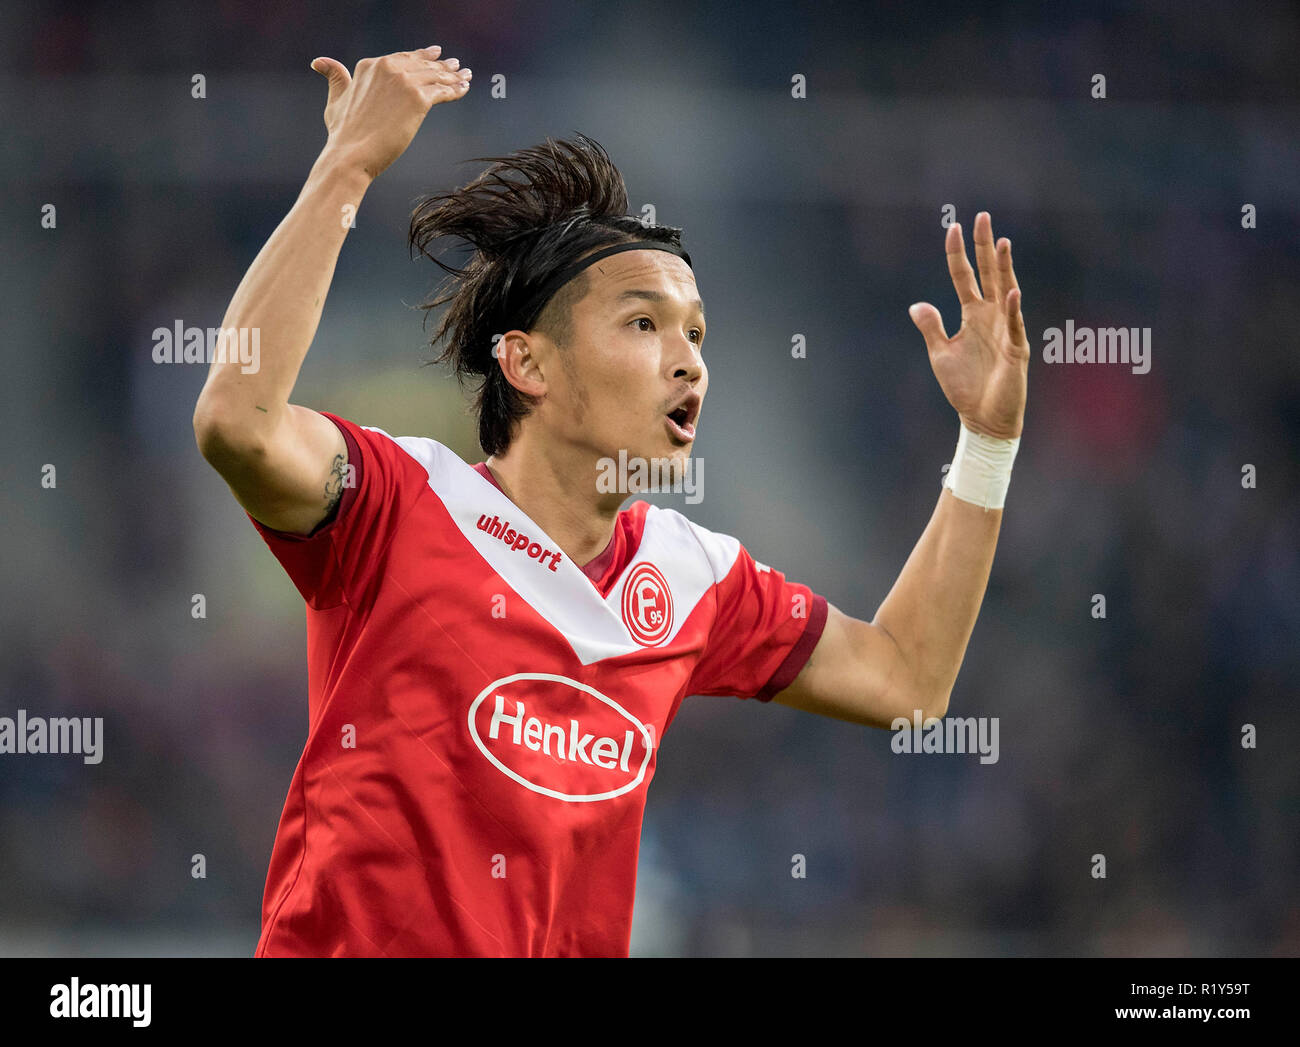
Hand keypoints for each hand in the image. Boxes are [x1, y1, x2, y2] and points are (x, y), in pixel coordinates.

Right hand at [309, 45, 471, 180]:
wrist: (351, 154)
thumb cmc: (343, 134)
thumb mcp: (336, 99)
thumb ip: (336, 78)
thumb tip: (319, 62)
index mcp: (369, 66)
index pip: (403, 58)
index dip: (421, 57)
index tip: (436, 54)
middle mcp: (387, 68)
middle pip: (422, 65)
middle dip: (442, 66)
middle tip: (457, 66)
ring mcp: (404, 82)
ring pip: (435, 76)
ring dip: (454, 77)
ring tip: (465, 76)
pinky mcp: (418, 99)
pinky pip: (442, 91)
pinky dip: (455, 90)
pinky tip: (464, 89)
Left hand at [908, 212, 1028, 439]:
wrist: (983, 419)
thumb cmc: (965, 388)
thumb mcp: (941, 354)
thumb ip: (931, 328)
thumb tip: (916, 305)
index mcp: (973, 315)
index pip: (965, 277)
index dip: (958, 254)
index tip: (953, 227)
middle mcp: (992, 316)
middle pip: (990, 274)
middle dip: (985, 247)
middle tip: (983, 217)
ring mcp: (1006, 330)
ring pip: (1006, 292)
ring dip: (1004, 268)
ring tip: (1001, 243)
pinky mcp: (1016, 350)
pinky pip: (1014, 327)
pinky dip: (1013, 311)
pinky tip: (1011, 292)